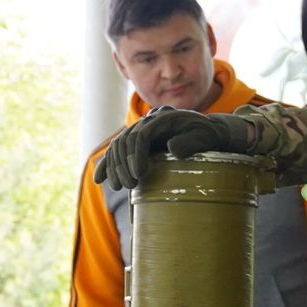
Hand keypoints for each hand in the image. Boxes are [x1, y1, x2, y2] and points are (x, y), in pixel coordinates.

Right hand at [93, 110, 254, 188]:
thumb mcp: (204, 137)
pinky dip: (108, 165)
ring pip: (118, 147)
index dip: (137, 155)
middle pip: (125, 141)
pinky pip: (117, 151)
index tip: (139, 174)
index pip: (141, 135)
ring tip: (118, 187)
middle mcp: (147, 122)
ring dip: (114, 167)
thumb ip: (190, 142)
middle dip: (124, 164)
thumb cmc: (207, 135)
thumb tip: (172, 149)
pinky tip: (99, 179)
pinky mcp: (138, 141)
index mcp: (162, 118)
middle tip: (130, 185)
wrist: (206, 130)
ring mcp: (141, 130)